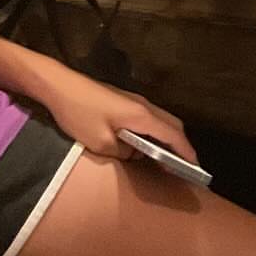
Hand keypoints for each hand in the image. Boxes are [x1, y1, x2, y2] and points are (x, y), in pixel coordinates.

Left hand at [44, 72, 199, 167]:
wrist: (60, 86)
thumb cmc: (80, 114)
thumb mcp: (100, 143)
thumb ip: (123, 154)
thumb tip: (135, 156)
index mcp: (142, 116)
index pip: (173, 135)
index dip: (186, 152)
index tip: (195, 169)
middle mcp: (144, 106)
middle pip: (173, 125)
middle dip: (181, 146)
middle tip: (183, 168)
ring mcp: (135, 102)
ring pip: (161, 121)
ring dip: (168, 139)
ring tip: (166, 161)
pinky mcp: (124, 102)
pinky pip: (149, 120)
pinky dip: (155, 133)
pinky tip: (146, 147)